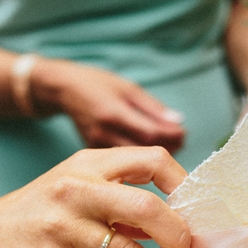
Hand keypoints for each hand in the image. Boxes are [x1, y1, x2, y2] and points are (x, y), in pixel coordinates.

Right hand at [0, 146, 190, 247]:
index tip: (195, 212)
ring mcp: (63, 227)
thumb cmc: (38, 215)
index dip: (184, 184)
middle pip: (149, 206)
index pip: (152, 160)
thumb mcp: (76, 189)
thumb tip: (180, 223)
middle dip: (179, 236)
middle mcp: (77, 189)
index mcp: (90, 164)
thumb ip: (121, 199)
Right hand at [32, 59, 185, 151]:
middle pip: (143, 152)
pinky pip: (120, 163)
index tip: (184, 134)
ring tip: (169, 150)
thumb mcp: (127, 88)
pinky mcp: (91, 155)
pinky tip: (148, 156)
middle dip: (167, 150)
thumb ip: (153, 107)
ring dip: (154, 158)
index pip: (150, 132)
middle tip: (181, 143)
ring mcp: (95, 147)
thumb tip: (178, 122)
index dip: (170, 136)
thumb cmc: (97, 84)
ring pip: (133, 161)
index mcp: (113, 113)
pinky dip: (138, 161)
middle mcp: (103, 133)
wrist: (63, 90)